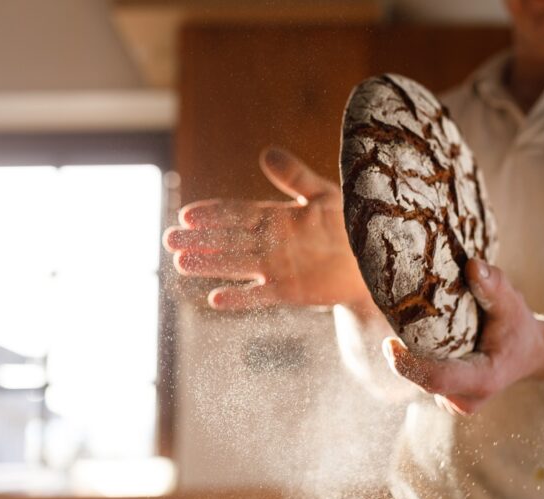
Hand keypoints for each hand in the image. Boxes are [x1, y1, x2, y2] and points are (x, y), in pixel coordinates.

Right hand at [163, 146, 371, 309]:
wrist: (375, 258)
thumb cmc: (352, 222)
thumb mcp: (324, 194)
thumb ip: (295, 177)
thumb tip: (266, 153)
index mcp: (276, 217)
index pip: (237, 213)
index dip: (213, 214)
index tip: (187, 213)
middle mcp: (271, 243)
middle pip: (228, 240)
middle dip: (200, 239)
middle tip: (169, 239)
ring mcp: (278, 268)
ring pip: (236, 265)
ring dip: (210, 264)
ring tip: (181, 262)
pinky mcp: (289, 291)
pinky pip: (260, 295)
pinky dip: (239, 298)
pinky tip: (215, 299)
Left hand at [382, 259, 543, 414]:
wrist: (528, 353)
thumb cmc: (518, 328)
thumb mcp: (512, 304)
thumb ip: (494, 286)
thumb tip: (472, 265)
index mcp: (483, 379)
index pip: (438, 379)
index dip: (409, 365)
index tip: (388, 343)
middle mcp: (466, 398)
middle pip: (422, 378)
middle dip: (404, 354)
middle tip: (394, 319)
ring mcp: (454, 402)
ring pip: (419, 379)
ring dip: (409, 355)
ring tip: (408, 325)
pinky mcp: (445, 397)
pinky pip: (421, 378)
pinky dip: (415, 359)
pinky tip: (419, 338)